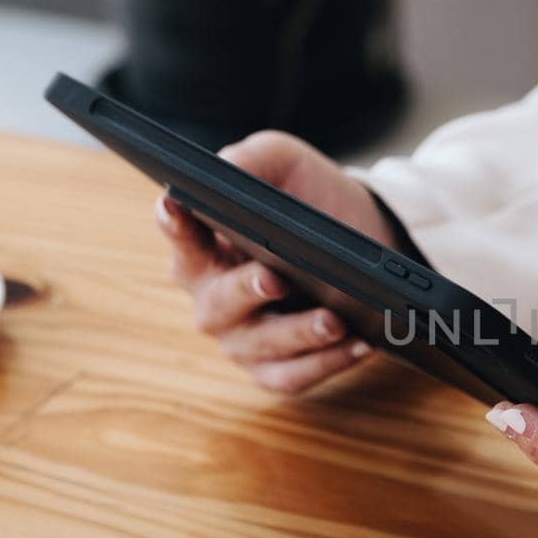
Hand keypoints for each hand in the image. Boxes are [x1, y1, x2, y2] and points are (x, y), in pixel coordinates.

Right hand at [156, 130, 399, 393]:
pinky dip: (324, 365)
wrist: (361, 236)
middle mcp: (213, 298)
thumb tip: (227, 169)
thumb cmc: (310, 198)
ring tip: (335, 321)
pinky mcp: (274, 369)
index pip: (181, 234)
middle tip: (276, 278)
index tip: (176, 205)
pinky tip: (358, 344)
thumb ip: (251, 160)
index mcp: (204, 247)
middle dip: (246, 291)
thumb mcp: (284, 163)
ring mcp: (242, 338)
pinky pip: (291, 377)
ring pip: (259, 345)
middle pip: (218, 301)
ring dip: (297, 335)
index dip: (176, 224)